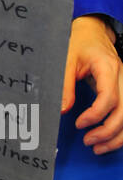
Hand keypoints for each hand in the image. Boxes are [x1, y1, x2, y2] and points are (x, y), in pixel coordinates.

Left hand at [61, 15, 122, 153]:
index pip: (109, 97)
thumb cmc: (80, 43)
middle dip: (108, 131)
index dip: (95, 115)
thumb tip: (62, 110)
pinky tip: (109, 140)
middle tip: (88, 142)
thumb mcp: (66, 60)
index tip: (79, 123)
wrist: (93, 32)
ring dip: (117, 136)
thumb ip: (65, 85)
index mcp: (108, 68)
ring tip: (98, 148)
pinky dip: (121, 130)